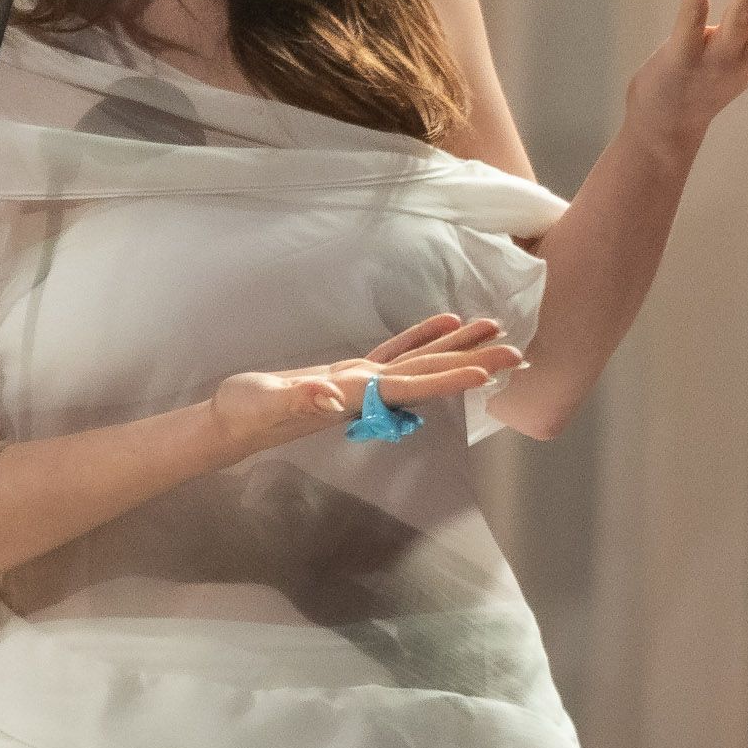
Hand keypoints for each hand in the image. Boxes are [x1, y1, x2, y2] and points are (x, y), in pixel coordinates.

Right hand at [210, 315, 521, 456]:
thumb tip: (330, 396)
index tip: (486, 373)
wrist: (231, 424)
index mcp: (355, 396)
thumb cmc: (245, 414)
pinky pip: (395, 352)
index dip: (448, 380)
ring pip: (420, 360)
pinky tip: (445, 323)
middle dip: (472, 362)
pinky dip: (421, 337)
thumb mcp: (267, 403)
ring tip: (493, 329)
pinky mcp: (349, 374)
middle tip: (516, 352)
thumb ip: (298, 399)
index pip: (411, 386)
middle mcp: (367, 392)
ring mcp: (361, 383)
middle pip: (429, 374)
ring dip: (457, 346)